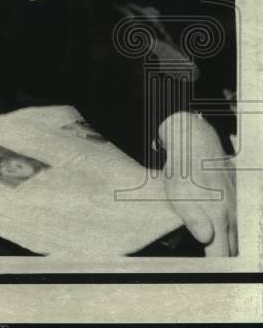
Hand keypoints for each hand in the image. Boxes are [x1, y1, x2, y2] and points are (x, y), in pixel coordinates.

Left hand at [159, 112, 237, 255]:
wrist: (196, 142)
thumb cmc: (182, 170)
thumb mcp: (177, 194)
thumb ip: (192, 218)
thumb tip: (207, 240)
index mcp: (218, 217)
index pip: (222, 254)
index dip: (215, 267)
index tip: (206, 274)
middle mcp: (232, 214)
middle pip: (233, 249)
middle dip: (223, 259)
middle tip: (211, 269)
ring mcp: (237, 206)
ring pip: (237, 236)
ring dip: (228, 245)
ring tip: (217, 253)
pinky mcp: (237, 199)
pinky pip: (238, 222)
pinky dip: (232, 232)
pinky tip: (223, 233)